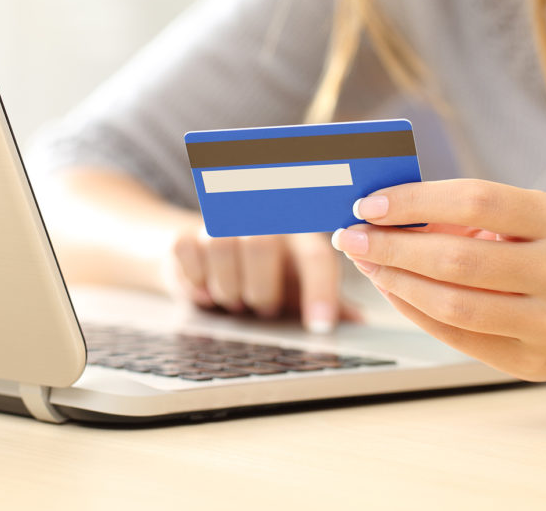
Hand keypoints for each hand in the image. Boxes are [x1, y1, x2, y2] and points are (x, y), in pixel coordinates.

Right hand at [166, 225, 360, 332]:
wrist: (204, 252)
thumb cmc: (263, 272)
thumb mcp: (295, 284)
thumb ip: (325, 299)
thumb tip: (361, 323)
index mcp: (297, 232)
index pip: (316, 256)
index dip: (320, 291)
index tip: (320, 327)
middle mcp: (259, 219)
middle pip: (261, 245)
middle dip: (262, 291)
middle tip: (263, 308)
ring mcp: (220, 222)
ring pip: (222, 246)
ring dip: (228, 288)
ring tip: (235, 300)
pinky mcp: (185, 232)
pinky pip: (187, 251)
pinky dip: (196, 280)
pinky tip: (204, 290)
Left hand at [330, 179, 545, 380]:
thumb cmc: (538, 248)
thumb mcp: (516, 217)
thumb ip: (456, 212)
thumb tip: (378, 212)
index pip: (476, 201)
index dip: (416, 201)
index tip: (369, 203)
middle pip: (458, 258)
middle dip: (392, 247)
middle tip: (351, 236)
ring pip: (453, 304)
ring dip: (396, 282)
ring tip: (367, 264)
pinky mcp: (530, 360)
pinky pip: (456, 336)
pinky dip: (413, 310)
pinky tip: (392, 290)